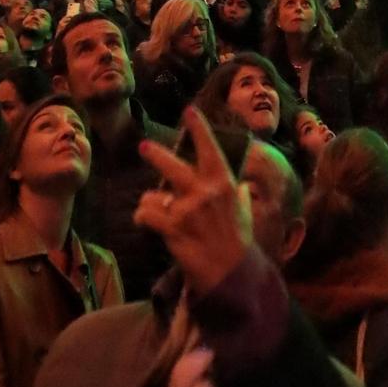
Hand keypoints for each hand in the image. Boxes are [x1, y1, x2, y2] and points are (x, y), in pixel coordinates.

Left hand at [136, 107, 253, 295]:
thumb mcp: (244, 212)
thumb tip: (244, 185)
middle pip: (172, 165)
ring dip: (149, 203)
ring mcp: (188, 210)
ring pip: (152, 195)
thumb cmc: (239, 243)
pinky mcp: (173, 228)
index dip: (198, 127)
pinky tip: (145, 222)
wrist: (233, 275)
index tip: (189, 111)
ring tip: (152, 210)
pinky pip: (146, 214)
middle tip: (144, 147)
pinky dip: (143, 217)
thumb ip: (241, 195)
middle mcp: (205, 191)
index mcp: (224, 183)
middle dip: (155, 154)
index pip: (210, 147)